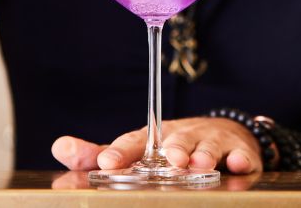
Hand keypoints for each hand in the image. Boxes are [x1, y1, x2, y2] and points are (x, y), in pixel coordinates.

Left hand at [52, 117, 262, 173]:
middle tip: (168, 160)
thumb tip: (60, 147)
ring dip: (203, 155)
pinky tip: (237, 165)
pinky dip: (239, 159)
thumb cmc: (172, 146)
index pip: (135, 141)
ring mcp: (210, 142)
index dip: (122, 151)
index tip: (108, 163)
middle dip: (172, 150)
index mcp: (155, 137)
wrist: (222, 134)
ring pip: (207, 147)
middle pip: (176, 141)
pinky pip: (240, 155)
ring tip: (197, 165)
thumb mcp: (139, 150)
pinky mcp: (237, 151)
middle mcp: (182, 136)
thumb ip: (101, 155)